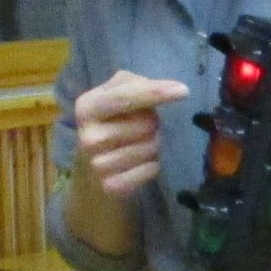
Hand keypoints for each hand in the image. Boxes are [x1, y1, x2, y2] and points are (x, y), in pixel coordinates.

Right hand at [72, 69, 192, 200]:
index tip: (183, 90)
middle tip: (141, 128)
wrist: (89, 176)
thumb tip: (159, 89)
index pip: (125, 96)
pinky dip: (152, 165)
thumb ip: (132, 84)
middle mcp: (89, 136)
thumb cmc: (110, 127)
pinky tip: (139, 164)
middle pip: (146, 123)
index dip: (154, 92)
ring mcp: (98, 164)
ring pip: (151, 147)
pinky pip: (151, 169)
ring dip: (154, 145)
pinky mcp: (111, 186)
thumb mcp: (112, 98)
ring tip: (138, 146)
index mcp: (87, 107)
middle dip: (154, 123)